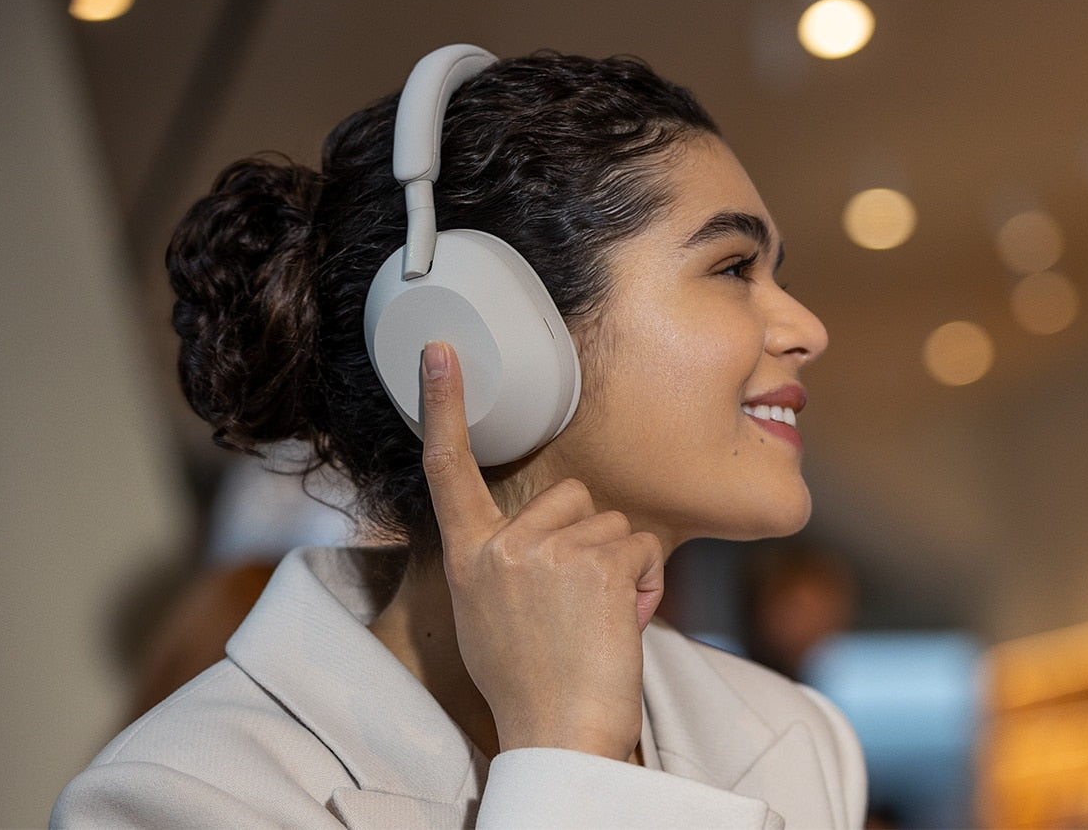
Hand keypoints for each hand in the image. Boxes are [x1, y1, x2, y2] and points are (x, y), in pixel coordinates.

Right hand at [419, 341, 664, 760]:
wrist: (559, 733)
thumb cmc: (531, 681)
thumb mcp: (492, 613)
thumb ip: (505, 562)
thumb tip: (538, 540)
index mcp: (468, 556)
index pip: (448, 469)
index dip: (443, 406)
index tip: (440, 353)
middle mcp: (501, 547)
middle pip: (571, 497)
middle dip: (589, 540)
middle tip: (577, 602)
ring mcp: (547, 552)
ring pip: (613, 525)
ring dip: (620, 568)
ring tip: (595, 620)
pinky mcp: (596, 565)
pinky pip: (642, 550)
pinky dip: (647, 585)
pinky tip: (622, 622)